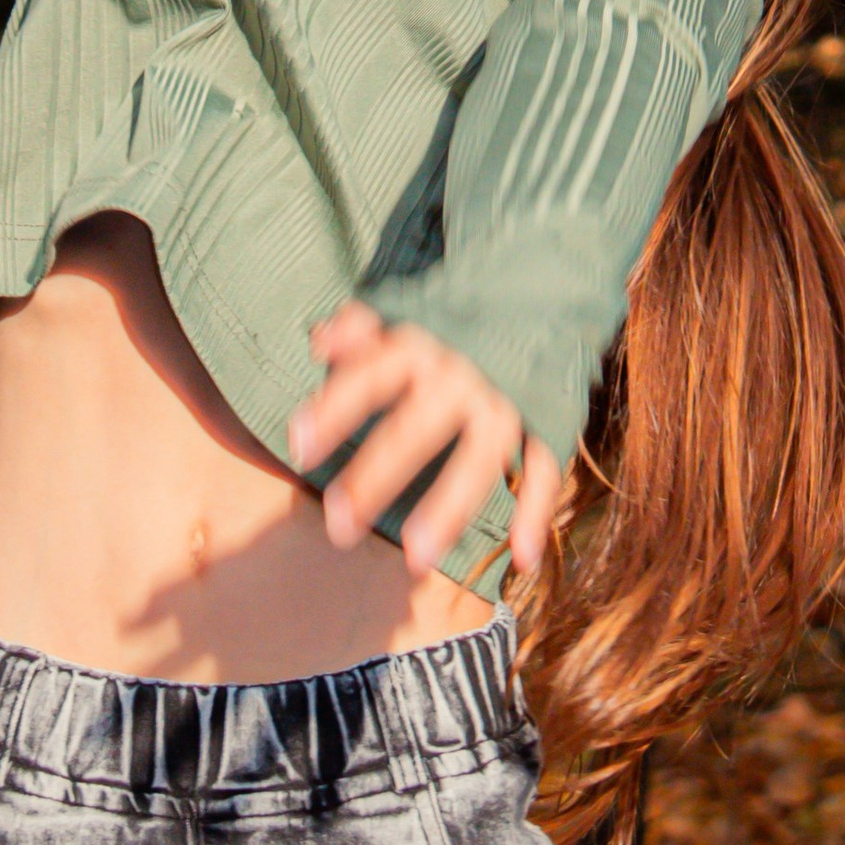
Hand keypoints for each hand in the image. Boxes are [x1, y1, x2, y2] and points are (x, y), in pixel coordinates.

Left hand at [290, 303, 566, 581]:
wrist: (543, 285)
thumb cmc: (456, 315)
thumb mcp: (407, 310)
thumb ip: (363, 328)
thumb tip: (320, 342)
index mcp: (421, 345)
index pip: (370, 378)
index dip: (334, 408)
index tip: (298, 446)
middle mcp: (462, 374)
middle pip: (415, 429)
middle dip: (377, 477)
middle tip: (339, 526)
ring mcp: (506, 399)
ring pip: (479, 457)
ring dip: (450, 507)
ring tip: (415, 559)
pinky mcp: (547, 418)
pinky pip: (545, 469)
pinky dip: (537, 513)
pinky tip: (521, 559)